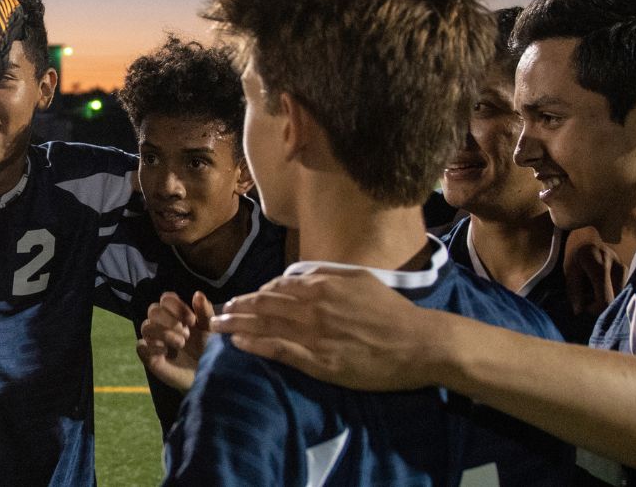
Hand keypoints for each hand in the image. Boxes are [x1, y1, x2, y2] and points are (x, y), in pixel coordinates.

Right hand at [137, 291, 215, 390]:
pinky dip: (152, 346)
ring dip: (164, 333)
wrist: (210, 374)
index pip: (166, 299)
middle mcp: (162, 325)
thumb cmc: (210, 349)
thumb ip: (205, 311)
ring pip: (146, 326)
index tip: (191, 320)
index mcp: (176, 315)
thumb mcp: (211, 329)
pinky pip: (141, 346)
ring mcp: (154, 341)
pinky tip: (167, 352)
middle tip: (187, 333)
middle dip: (169, 319)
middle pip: (153, 310)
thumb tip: (197, 294)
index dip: (176, 306)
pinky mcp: (150, 358)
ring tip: (181, 343)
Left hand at [213, 268, 451, 391]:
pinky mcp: (319, 362)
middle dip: (237, 307)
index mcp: (322, 287)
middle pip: (263, 305)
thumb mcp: (360, 280)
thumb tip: (300, 273)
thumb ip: (327, 274)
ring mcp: (314, 335)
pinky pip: (278, 350)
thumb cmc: (392, 312)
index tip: (243, 299)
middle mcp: (312, 308)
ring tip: (217, 326)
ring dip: (237, 325)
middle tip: (219, 311)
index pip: (277, 288)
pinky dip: (255, 345)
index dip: (256, 293)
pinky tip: (238, 344)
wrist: (418, 344)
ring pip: (265, 326)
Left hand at [562, 226, 622, 316]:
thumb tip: (579, 312)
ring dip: (605, 298)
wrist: (587, 235)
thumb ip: (574, 291)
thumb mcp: (569, 270)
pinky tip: (601, 286)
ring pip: (618, 296)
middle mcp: (616, 266)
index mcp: (598, 265)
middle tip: (586, 298)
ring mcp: (625, 267)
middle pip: (614, 300)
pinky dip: (610, 292)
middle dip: (599, 305)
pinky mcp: (628, 269)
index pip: (605, 299)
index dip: (595, 309)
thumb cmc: (575, 254)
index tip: (584, 307)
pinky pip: (621, 290)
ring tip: (592, 290)